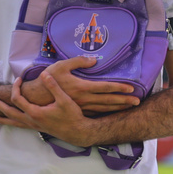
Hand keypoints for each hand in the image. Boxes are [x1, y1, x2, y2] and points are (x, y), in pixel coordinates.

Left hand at [0, 72, 94, 146]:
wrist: (77, 132)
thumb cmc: (72, 115)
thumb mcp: (64, 99)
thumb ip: (53, 86)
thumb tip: (44, 74)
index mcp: (35, 112)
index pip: (18, 98)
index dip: (16, 87)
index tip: (20, 78)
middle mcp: (31, 120)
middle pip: (9, 111)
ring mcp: (33, 125)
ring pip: (13, 122)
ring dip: (2, 118)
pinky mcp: (37, 128)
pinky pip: (19, 126)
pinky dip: (12, 124)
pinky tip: (10, 124)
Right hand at [21, 56, 140, 114]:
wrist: (35, 97)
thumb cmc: (49, 79)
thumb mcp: (61, 66)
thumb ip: (78, 61)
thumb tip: (94, 60)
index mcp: (82, 87)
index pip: (105, 87)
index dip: (118, 87)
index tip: (131, 88)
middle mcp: (84, 98)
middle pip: (108, 100)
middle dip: (123, 101)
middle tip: (137, 101)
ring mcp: (81, 106)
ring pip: (103, 108)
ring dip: (118, 108)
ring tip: (130, 107)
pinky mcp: (78, 111)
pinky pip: (95, 113)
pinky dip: (107, 113)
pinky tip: (114, 113)